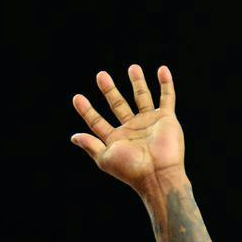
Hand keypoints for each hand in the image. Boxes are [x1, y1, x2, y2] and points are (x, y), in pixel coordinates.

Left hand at [71, 64, 183, 190]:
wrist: (157, 173)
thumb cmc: (130, 169)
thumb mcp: (104, 157)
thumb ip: (90, 145)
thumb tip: (73, 137)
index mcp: (115, 139)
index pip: (97, 121)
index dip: (86, 110)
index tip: (76, 97)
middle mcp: (131, 129)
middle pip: (118, 105)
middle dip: (109, 90)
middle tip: (101, 75)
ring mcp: (149, 122)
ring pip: (142, 97)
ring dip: (137, 83)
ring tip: (132, 67)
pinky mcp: (166, 118)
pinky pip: (167, 97)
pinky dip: (166, 84)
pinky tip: (162, 70)